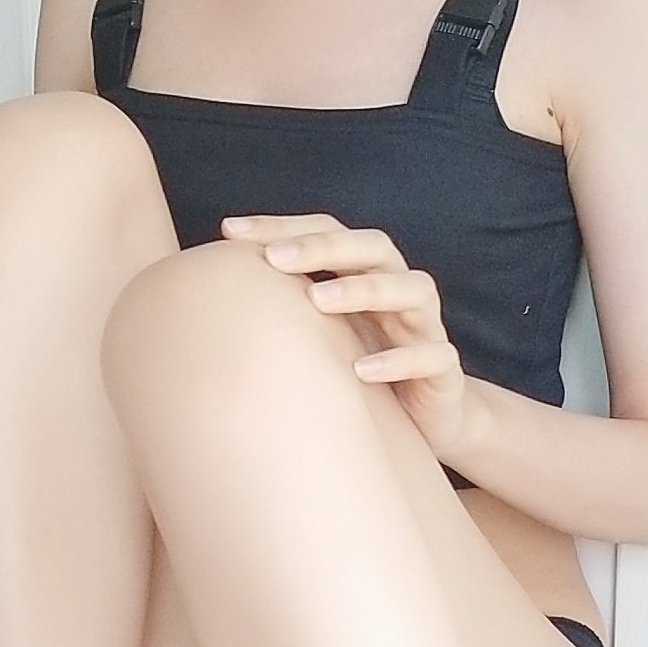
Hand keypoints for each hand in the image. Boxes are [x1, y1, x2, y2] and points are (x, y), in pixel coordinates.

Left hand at [221, 211, 476, 473]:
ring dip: (364, 290)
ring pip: (411, 289)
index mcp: (367, 272)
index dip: (281, 226)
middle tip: (273, 259)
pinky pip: (433, 356)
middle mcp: (400, 290)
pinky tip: (361, 372)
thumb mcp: (323, 335)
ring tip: (317, 301)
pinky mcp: (445, 371)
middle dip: (323, 247)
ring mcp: (427, 327)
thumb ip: (284, 309)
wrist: (433, 421)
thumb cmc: (364, 369)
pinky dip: (400, 360)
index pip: (327, 230)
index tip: (229, 231)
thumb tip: (202, 297)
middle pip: (372, 247)